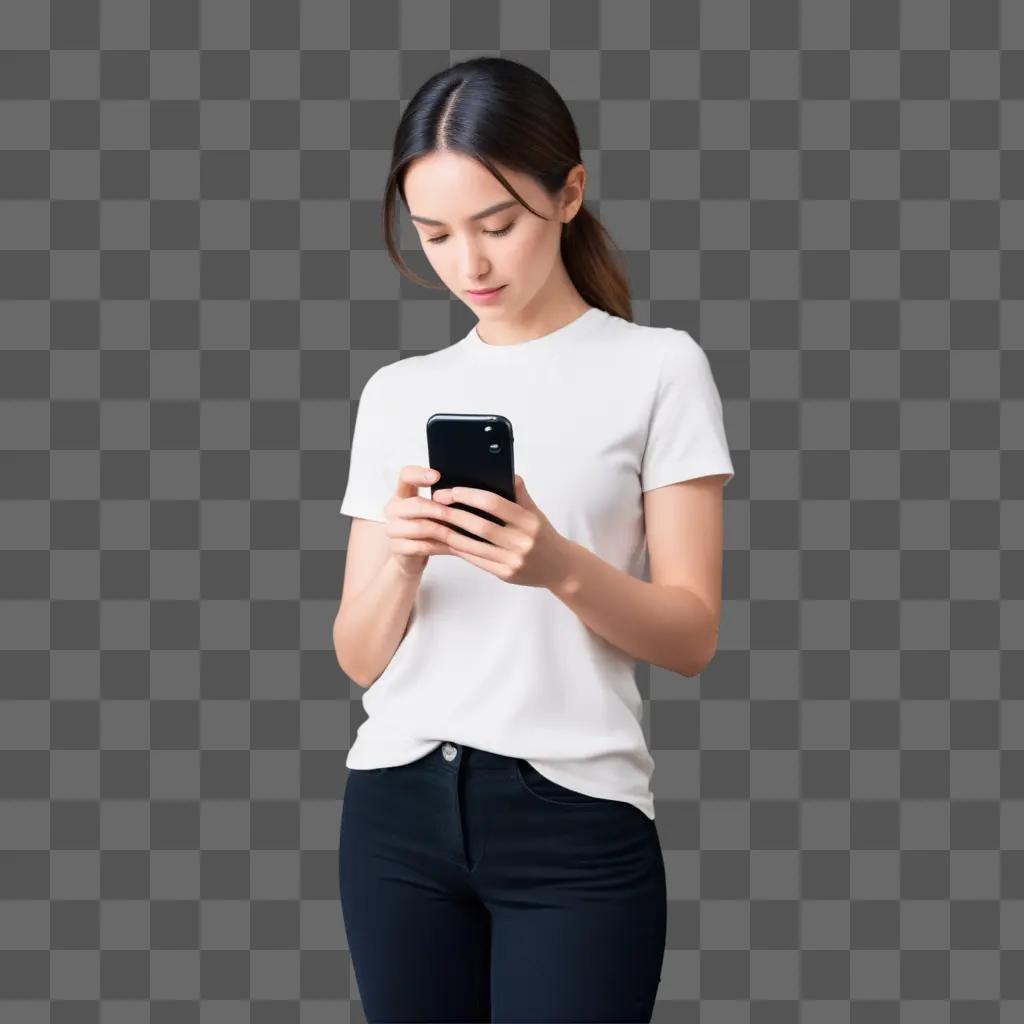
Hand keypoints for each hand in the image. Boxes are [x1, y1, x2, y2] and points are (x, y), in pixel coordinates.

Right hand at [383, 465, 458, 576]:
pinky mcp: (396, 548)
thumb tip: (467, 494)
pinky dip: (439, 547)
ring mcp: (392, 528)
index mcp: (403, 494)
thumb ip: (443, 501)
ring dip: (444, 531)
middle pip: (416, 503)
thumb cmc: (427, 530)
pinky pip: (420, 546)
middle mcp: (394, 508)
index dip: (419, 474)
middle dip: (441, 510)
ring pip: (420, 527)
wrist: (410, 559)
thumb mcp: (433, 512)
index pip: (406, 476)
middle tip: (460, 516)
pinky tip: (452, 548)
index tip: (437, 476)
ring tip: (462, 535)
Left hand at [429, 474, 574, 589]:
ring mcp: (513, 560)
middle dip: (453, 514)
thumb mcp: (536, 511)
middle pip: (480, 526)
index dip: (469, 495)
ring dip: (450, 533)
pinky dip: (460, 549)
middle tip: (435, 504)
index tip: (451, 490)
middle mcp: (522, 541)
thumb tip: (504, 470)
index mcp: (529, 521)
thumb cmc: (543, 535)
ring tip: (436, 523)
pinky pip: (476, 560)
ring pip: (474, 546)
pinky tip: (448, 540)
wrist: (560, 567)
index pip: (494, 503)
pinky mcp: (505, 575)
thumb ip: (519, 492)